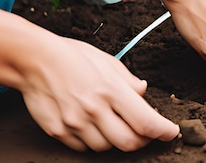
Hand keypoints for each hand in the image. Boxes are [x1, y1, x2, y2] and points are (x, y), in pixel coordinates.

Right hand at [20, 38, 179, 151]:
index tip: (171, 132)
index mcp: (111, 90)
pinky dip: (93, 140)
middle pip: (129, 142)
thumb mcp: (108, 61)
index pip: (146, 121)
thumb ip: (128, 80)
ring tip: (114, 123)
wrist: (34, 60)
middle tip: (146, 132)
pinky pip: (83, 147)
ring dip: (116, 140)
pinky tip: (93, 125)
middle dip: (143, 140)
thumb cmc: (73, 57)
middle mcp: (94, 109)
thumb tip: (143, 91)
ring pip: (106, 147)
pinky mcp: (58, 131)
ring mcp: (74, 123)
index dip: (163, 131)